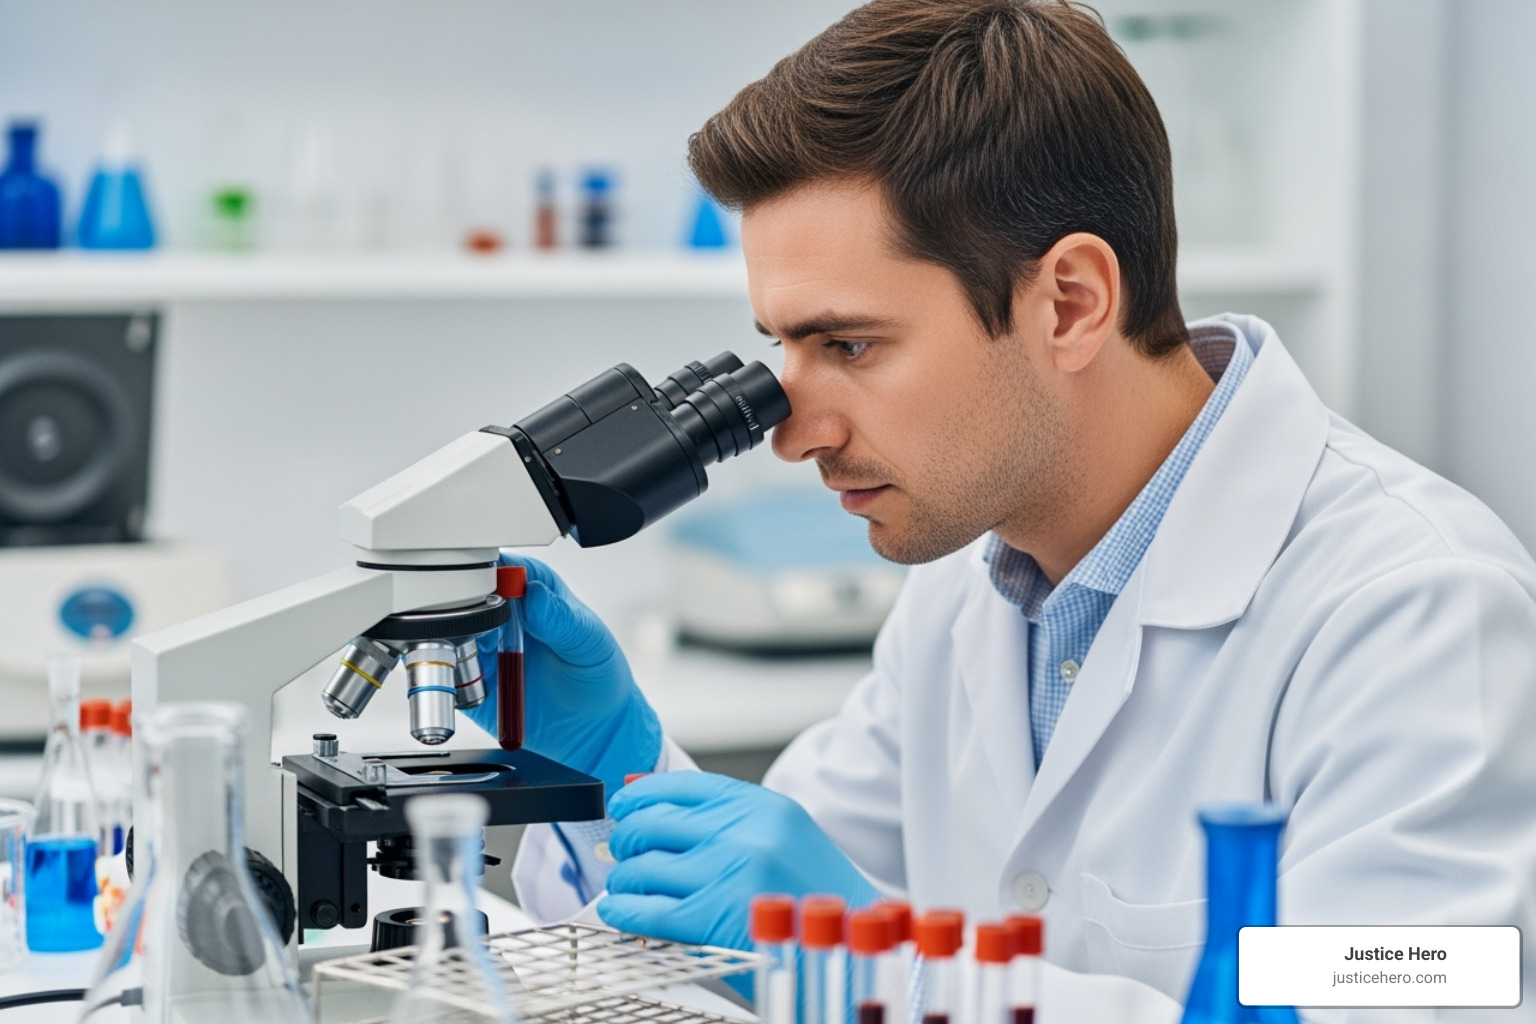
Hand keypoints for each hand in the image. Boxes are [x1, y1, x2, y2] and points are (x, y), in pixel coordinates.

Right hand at [461, 554, 661, 795]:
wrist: (593, 727)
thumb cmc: (598, 674)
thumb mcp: (589, 642)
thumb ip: (560, 618)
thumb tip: (533, 593)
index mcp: (532, 590)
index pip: (497, 565)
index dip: (484, 571)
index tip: (486, 590)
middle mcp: (502, 614)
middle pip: (460, 595)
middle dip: (461, 608)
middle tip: (482, 629)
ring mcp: (483, 646)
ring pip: (444, 632)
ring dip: (452, 643)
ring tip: (481, 659)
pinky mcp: (469, 680)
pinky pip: (444, 671)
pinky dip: (447, 674)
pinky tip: (470, 681)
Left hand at [598, 772, 880, 949]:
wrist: (850, 940)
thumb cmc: (815, 894)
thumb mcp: (781, 834)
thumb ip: (726, 818)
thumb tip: (650, 801)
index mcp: (759, 805)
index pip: (680, 786)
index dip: (641, 796)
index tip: (624, 806)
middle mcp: (740, 831)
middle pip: (650, 824)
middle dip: (628, 840)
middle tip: (625, 853)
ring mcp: (725, 872)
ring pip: (641, 868)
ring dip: (625, 880)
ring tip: (627, 887)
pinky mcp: (711, 916)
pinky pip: (645, 910)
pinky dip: (623, 911)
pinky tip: (621, 912)